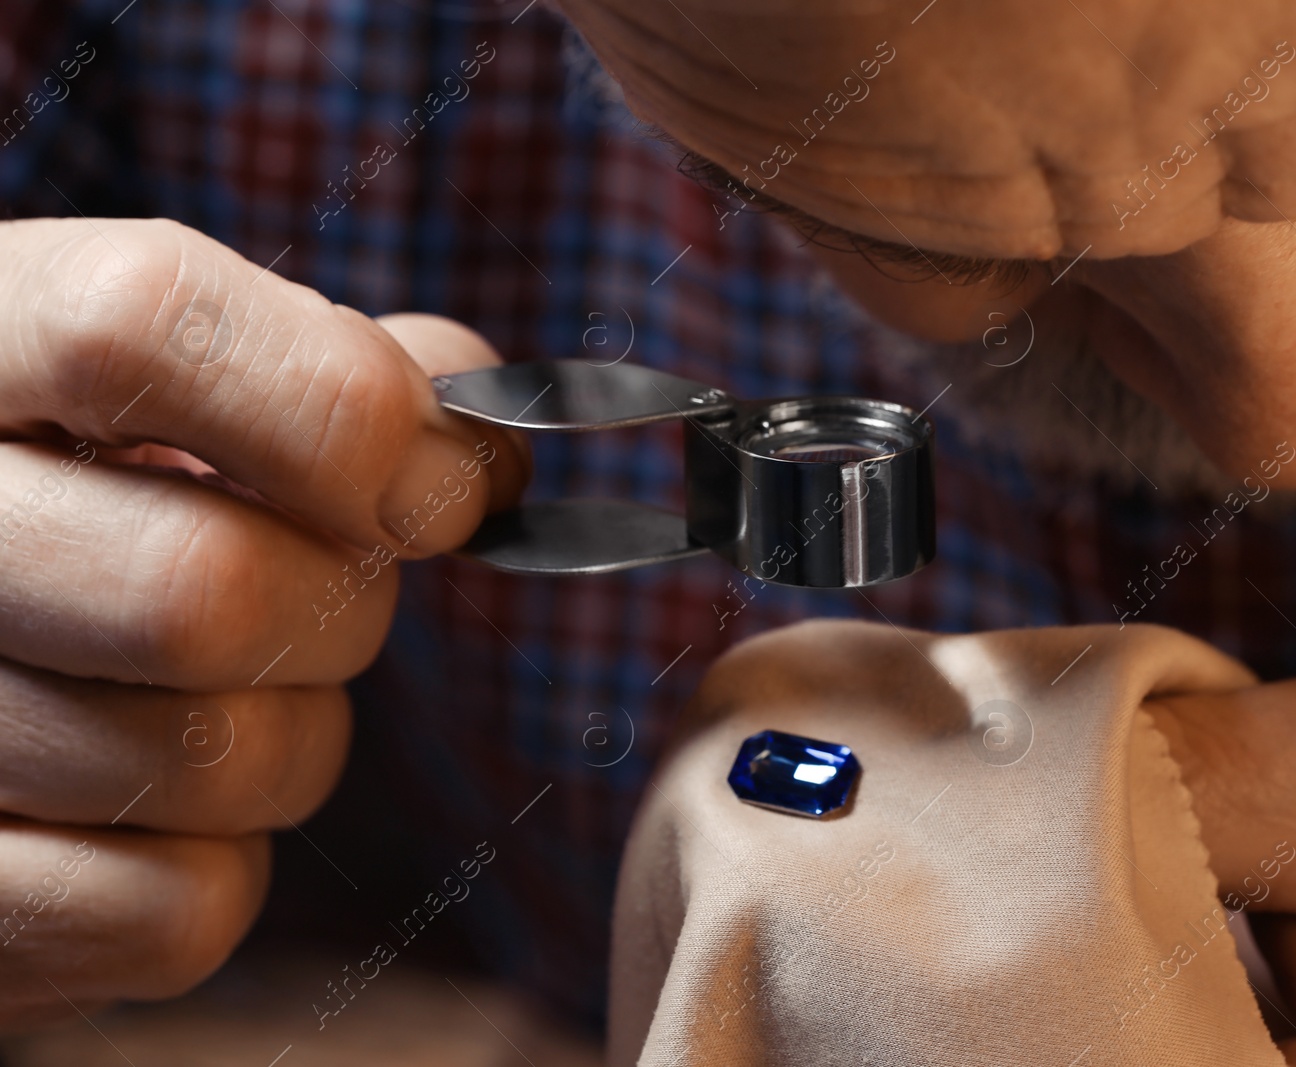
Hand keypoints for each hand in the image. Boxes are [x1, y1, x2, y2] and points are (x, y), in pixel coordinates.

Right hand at [0, 218, 526, 1025]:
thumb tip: (480, 443)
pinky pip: (175, 912)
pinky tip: (159, 811)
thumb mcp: (172, 378)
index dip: (345, 411)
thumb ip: (332, 366)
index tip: (446, 485)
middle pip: (202, 588)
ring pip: (212, 760)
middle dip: (342, 610)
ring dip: (294, 738)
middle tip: (333, 598)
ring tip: (224, 693)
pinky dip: (220, 873)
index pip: (140, 326)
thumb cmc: (86, 494)